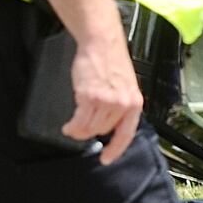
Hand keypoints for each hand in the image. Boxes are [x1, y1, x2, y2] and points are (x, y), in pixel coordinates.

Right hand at [61, 27, 142, 162]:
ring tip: (73, 127)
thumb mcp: (125, 87)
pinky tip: (68, 126)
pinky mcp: (89, 97)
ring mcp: (106, 101)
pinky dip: (72, 127)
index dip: (115, 150)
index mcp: (134, 103)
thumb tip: (110, 125)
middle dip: (90, 132)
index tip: (107, 158)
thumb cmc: (111, 62)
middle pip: (103, 131)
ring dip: (79, 130)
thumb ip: (120, 106)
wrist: (102, 44)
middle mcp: (122, 104)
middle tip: (81, 128)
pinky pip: (79, 122)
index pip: (125, 135)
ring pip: (90, 128)